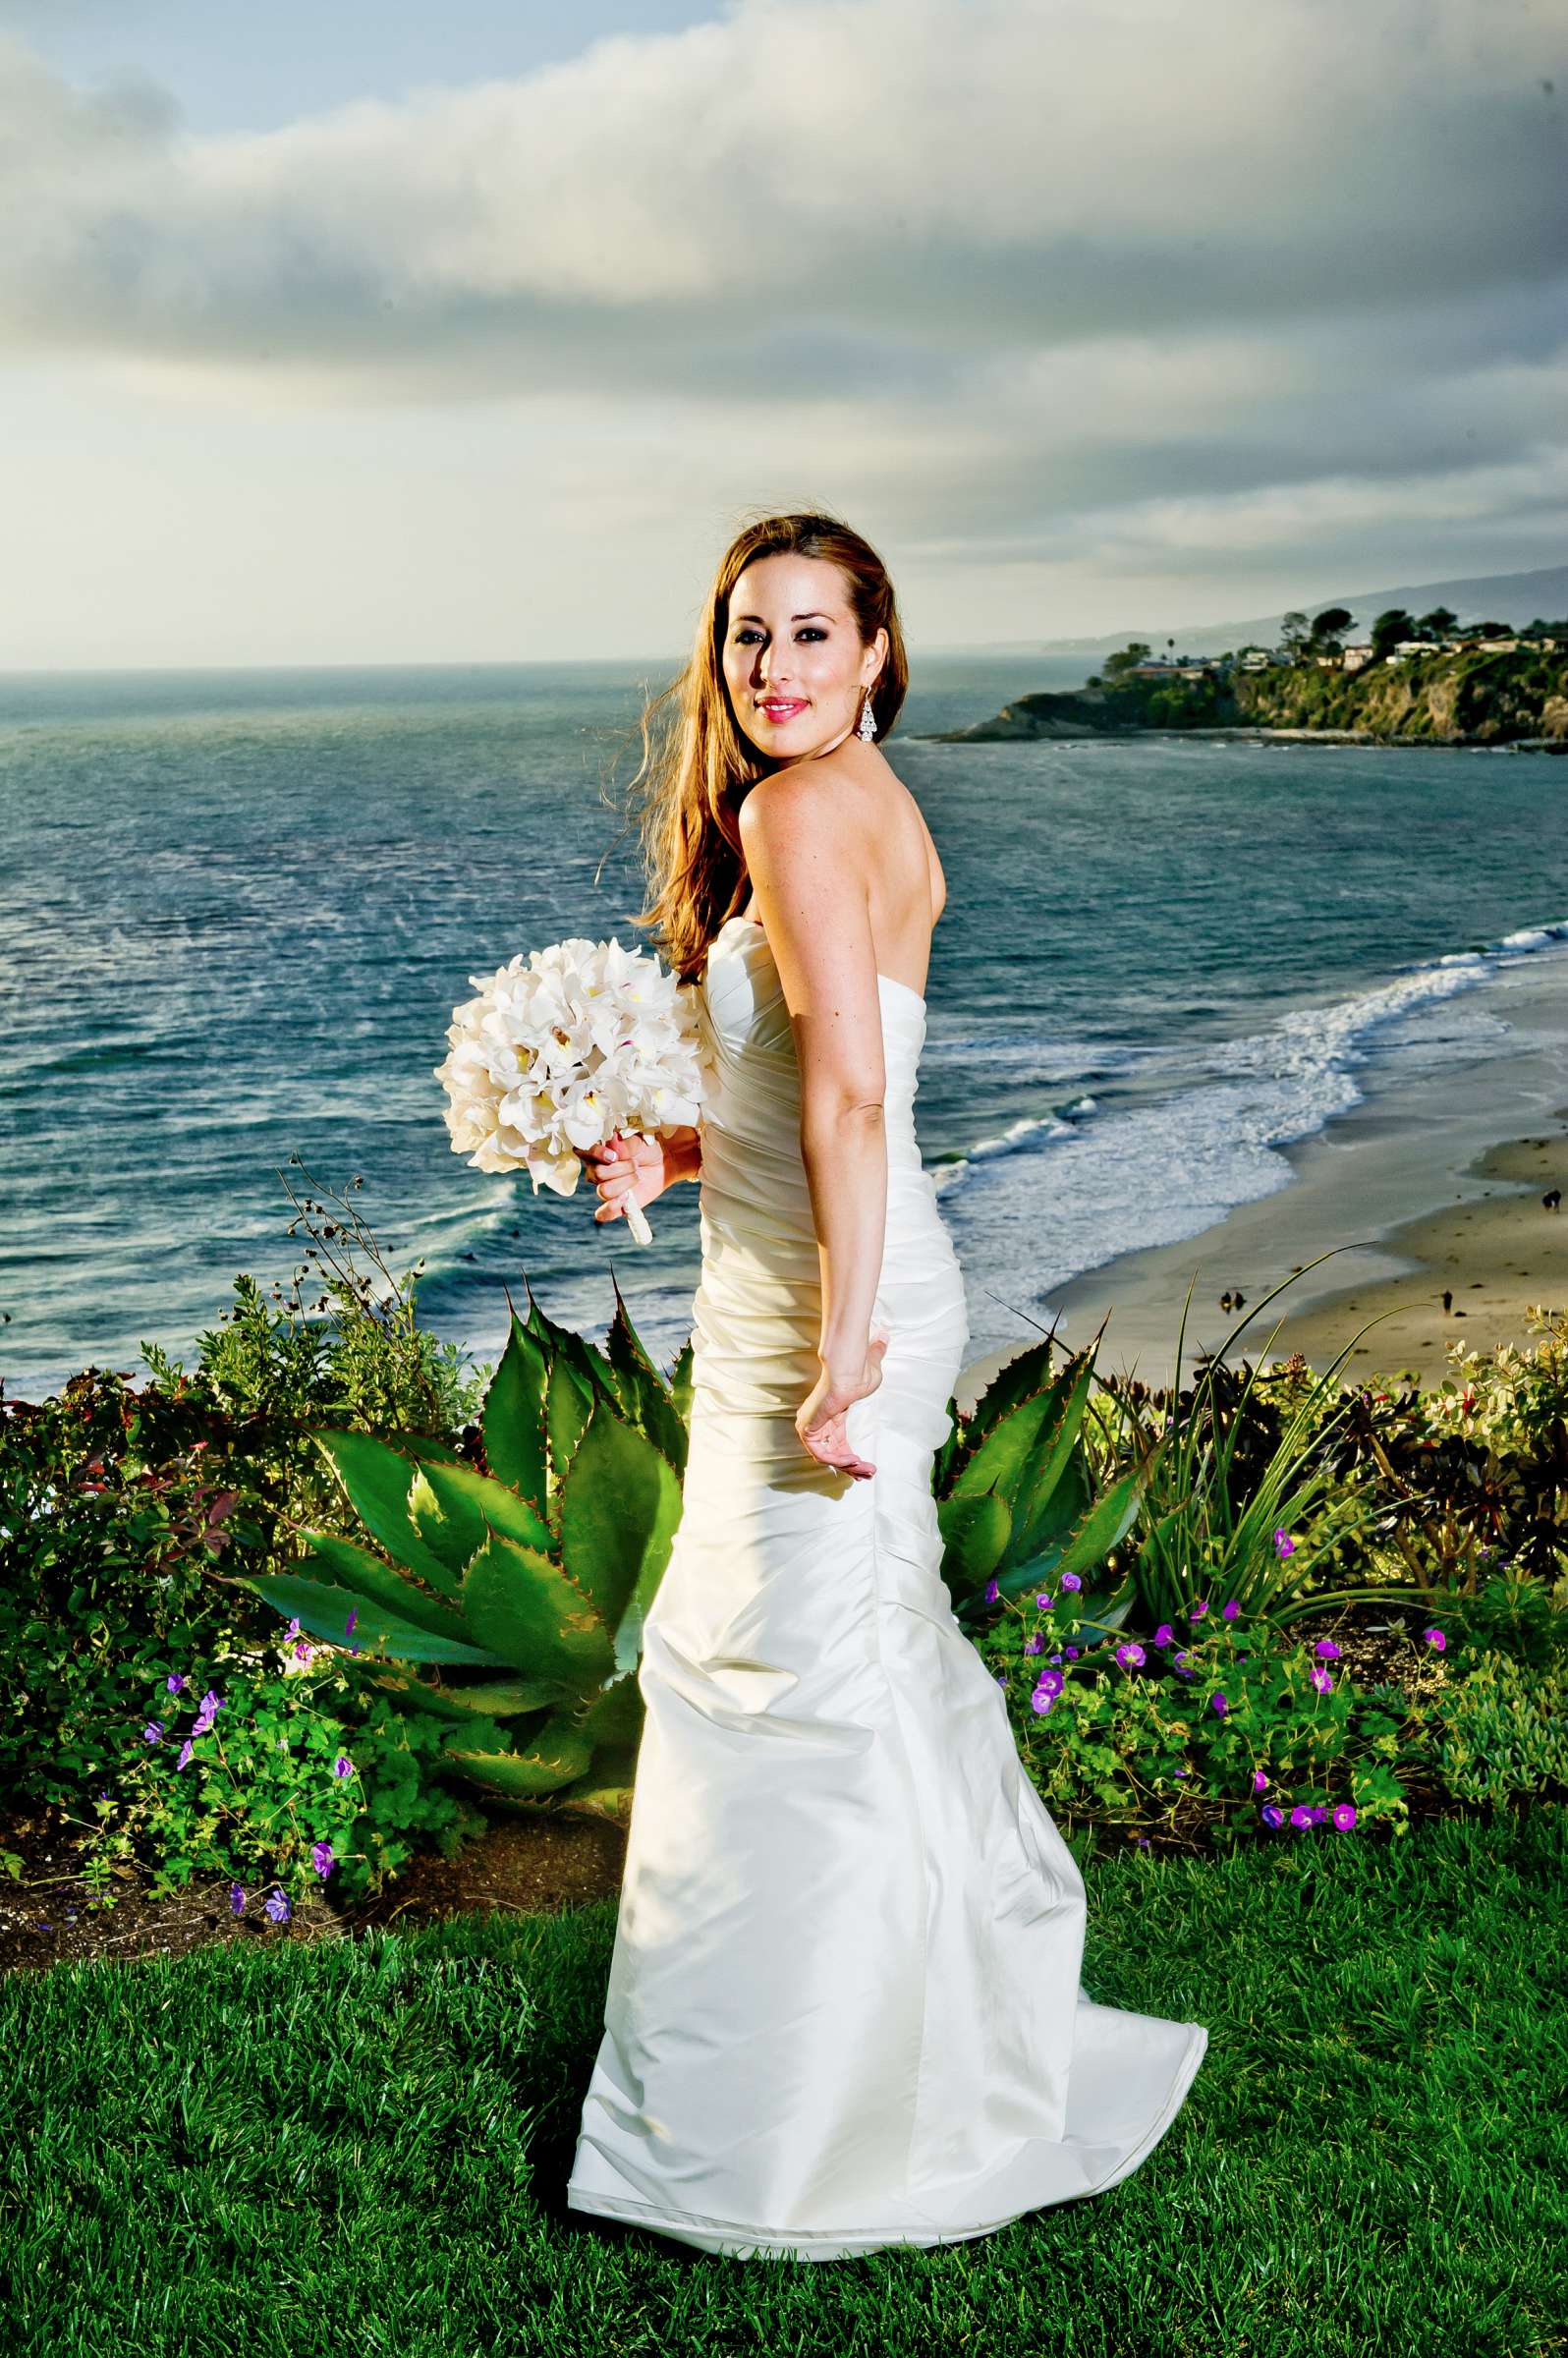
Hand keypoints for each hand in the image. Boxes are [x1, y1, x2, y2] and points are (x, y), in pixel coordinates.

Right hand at [576, 1130, 668, 1224]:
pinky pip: (603, 1214)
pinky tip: (627, 1197)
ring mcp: (604, 1188)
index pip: (583, 1152)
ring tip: (636, 1176)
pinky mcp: (614, 1205)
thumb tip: (613, 1146)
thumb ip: (625, 1145)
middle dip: (621, 1168)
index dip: (596, 1154)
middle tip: (635, 1163)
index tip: (615, 1156)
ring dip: (625, 1183)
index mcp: (596, 1152)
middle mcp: (595, 1171)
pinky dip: (613, 1207)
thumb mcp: (638, 1142)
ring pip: (604, 1191)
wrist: (662, 1163)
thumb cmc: (647, 1148)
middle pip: (597, 1173)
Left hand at [795, 1330, 889, 1478]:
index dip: (852, 1460)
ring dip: (848, 1467)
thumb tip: (885, 1336)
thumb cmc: (859, 1371)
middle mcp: (818, 1423)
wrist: (849, 1370)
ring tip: (865, 1468)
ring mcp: (811, 1426)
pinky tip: (854, 1460)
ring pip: (826, 1458)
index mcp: (830, 1415)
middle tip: (869, 1474)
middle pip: (832, 1455)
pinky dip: (838, 1461)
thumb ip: (875, 1359)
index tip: (868, 1468)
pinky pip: (821, 1454)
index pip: (836, 1445)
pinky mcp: (809, 1429)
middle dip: (853, 1468)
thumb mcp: (872, 1373)